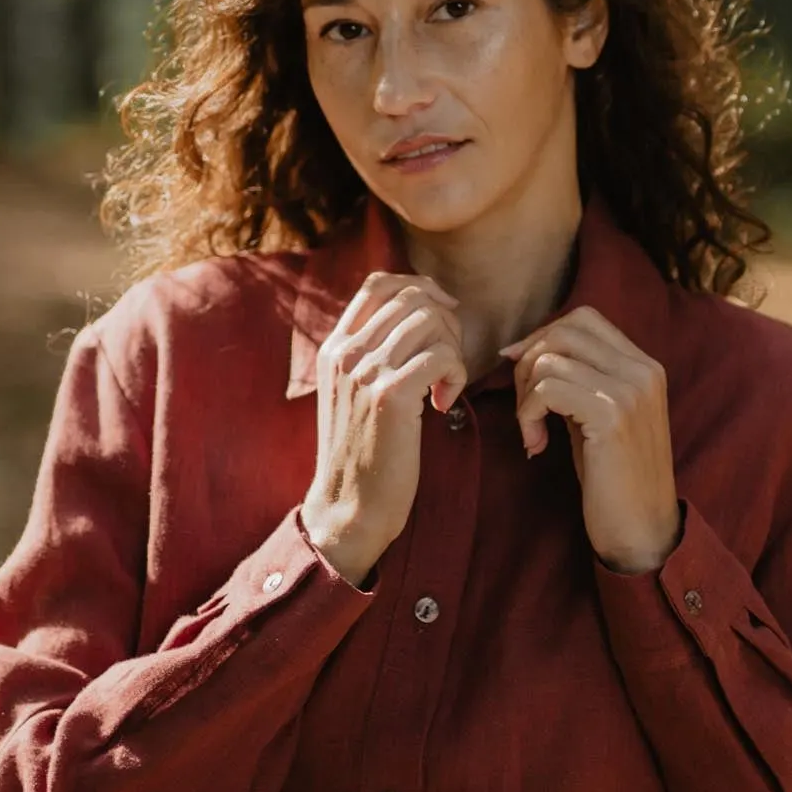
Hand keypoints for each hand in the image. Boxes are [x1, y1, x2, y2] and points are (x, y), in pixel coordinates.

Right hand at [299, 271, 466, 587]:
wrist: (347, 508)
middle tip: (449, 361)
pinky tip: (445, 403)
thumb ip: (372, 355)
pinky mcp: (389, 396)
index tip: (442, 316)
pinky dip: (455, 374)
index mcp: (335, 347)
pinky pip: (442, 356)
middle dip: (446, 321)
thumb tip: (416, 317)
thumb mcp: (354, 394)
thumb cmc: (362, 454)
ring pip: (430, 321)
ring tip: (445, 384)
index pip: (378, 284)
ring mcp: (365, 372)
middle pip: (411, 297)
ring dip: (452, 349)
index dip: (420, 288)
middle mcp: (345, 353)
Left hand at [500, 306, 680, 575]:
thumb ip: (578, 379)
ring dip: (525, 395)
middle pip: (565, 328)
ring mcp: (630, 390)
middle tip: (525, 406)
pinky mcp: (612, 415)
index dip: (543, 336)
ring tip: (532, 431)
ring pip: (550, 358)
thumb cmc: (614, 478)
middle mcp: (642, 370)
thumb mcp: (599, 416)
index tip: (522, 370)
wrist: (643, 531)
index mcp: (644, 366)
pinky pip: (547, 389)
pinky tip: (536, 445)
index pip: (584, 318)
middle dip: (530, 361)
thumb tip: (524, 349)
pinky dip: (527, 414)